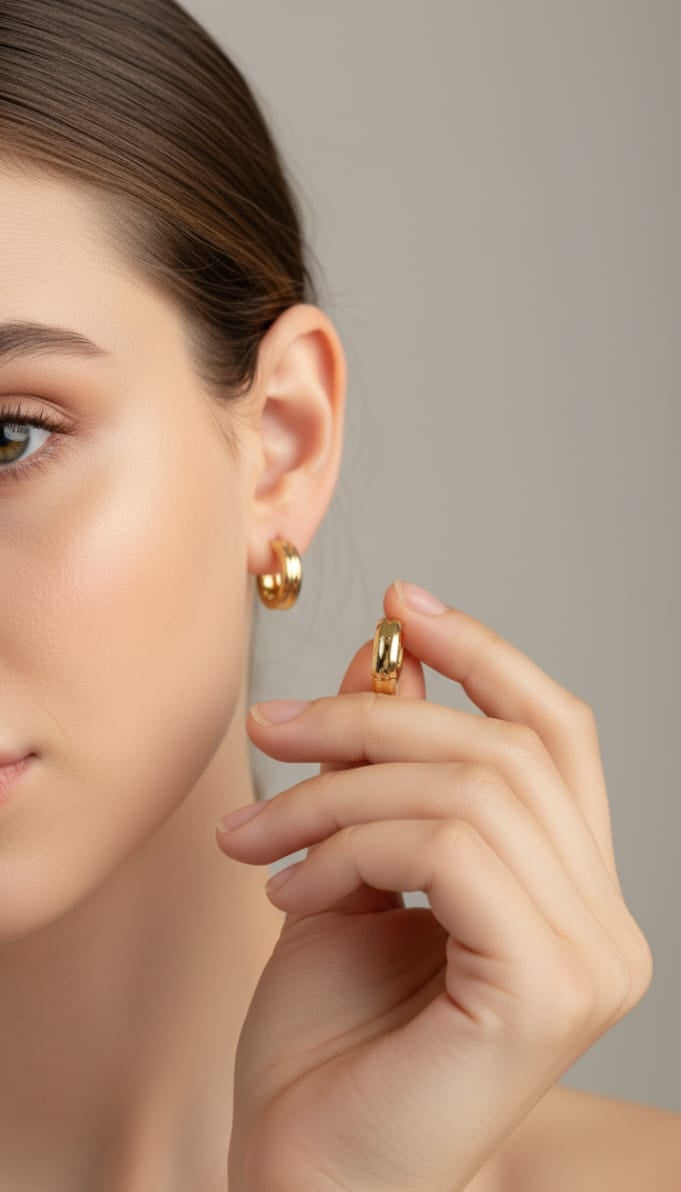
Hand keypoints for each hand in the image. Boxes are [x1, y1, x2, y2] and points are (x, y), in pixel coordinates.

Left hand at [217, 580, 652, 1191]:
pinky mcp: (546, 989)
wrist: (301, 1173)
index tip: (401, 603)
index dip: (485, 655)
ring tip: (258, 836)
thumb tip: (389, 656)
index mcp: (571, 896)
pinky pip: (449, 849)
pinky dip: (352, 846)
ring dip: (338, 791)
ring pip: (468, 790)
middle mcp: (604, 927)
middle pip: (503, 749)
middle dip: (370, 722)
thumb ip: (389, 768)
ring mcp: (588, 961)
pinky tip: (289, 893)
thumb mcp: (353, 867)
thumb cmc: (327, 1042)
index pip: (556, 737)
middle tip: (272, 730)